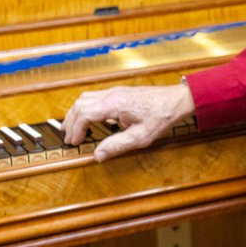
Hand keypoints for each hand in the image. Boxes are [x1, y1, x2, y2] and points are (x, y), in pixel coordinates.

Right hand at [61, 82, 194, 162]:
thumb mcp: (140, 137)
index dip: (76, 129)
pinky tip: (88, 119)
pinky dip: (85, 108)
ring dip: (76, 113)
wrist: (176, 100)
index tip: (74, 143)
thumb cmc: (161, 116)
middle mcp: (111, 94)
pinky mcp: (119, 92)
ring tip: (72, 129)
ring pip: (85, 98)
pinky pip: (94, 97)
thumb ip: (117, 145)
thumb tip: (98, 155)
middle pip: (80, 104)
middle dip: (71, 122)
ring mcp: (115, 91)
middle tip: (69, 138)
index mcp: (114, 104)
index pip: (84, 114)